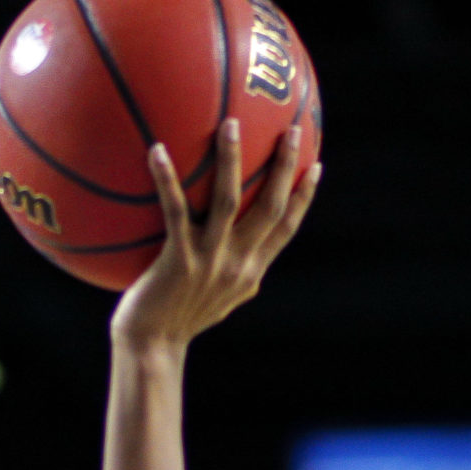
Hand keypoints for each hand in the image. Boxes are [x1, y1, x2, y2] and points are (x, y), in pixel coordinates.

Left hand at [110, 118, 320, 352]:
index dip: (304, 196)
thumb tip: (247, 259)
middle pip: (270, 207)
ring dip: (232, 160)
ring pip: (228, 202)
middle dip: (284, 166)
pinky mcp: (178, 261)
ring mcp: (209, 262)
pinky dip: (167, 180)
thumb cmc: (178, 318)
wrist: (153, 346)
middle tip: (289, 128)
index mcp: (251, 271)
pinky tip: (157, 150)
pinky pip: (174, 211)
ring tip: (231, 124)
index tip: (316, 165)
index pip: (287, 227)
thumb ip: (235, 273)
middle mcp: (238, 264)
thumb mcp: (218, 298)